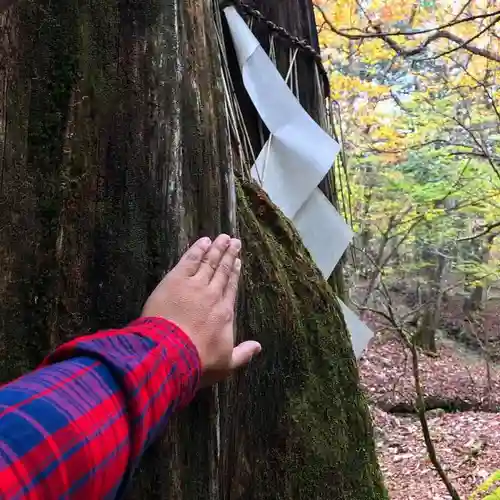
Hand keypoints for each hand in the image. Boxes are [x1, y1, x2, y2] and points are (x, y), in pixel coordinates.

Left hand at [141, 234, 261, 386]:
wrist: (170, 354)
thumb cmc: (198, 362)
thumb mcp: (226, 364)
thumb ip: (243, 354)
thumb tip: (258, 346)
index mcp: (224, 313)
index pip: (231, 287)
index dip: (234, 273)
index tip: (238, 261)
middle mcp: (212, 295)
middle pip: (222, 271)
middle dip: (228, 255)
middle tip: (234, 241)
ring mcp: (194, 285)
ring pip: (208, 262)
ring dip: (216, 249)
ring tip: (223, 237)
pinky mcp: (176, 280)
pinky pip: (190, 260)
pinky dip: (197, 250)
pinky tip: (203, 241)